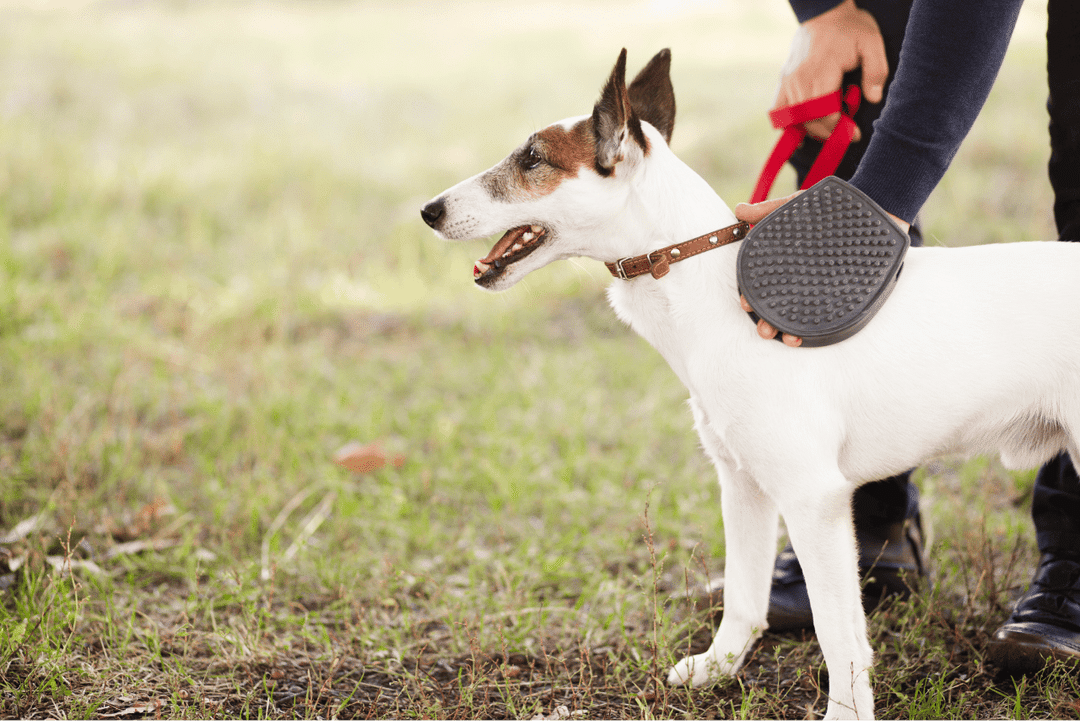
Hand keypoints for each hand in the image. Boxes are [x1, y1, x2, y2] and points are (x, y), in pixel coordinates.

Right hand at [734, 193, 909, 347]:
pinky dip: (823, 326)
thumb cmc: (828, 209)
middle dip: (769, 323)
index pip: (765, 287)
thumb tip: (739, 209)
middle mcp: (803, 280)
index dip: (753, 298)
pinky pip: (834, 313)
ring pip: (805, 316)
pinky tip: (816, 335)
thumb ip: (767, 210)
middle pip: (782, 308)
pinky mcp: (848, 293)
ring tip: (789, 340)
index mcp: (787, 265)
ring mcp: (825, 288)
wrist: (870, 206)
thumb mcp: (794, 206)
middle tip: (764, 330)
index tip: (746, 303)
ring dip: (793, 333)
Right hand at [775, 0, 887, 140]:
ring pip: (795, 118)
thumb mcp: (872, 43)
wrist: (823, 12)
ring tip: (830, 130)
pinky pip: (778, 110)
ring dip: (812, 130)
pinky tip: (800, 132)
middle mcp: (799, 79)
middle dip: (828, 133)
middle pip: (809, 119)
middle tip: (845, 135)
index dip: (839, 129)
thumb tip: (873, 98)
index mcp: (821, 71)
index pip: (824, 113)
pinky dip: (787, 124)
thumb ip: (876, 70)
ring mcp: (788, 81)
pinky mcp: (783, 81)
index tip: (854, 134)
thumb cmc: (850, 28)